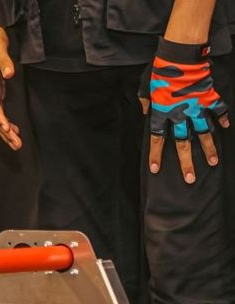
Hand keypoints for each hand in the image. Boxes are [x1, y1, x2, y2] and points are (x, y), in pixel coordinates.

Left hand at [140, 38, 229, 183]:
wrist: (180, 57)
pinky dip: (222, 118)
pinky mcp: (208, 97)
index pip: (156, 139)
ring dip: (208, 149)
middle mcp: (179, 115)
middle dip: (185, 163)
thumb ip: (145, 102)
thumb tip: (146, 112)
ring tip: (213, 162)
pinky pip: (218, 110)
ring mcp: (195, 107)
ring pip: (203, 133)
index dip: (155, 155)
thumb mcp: (145, 88)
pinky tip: (225, 128)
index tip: (155, 170)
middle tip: (189, 179)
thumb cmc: (159, 71)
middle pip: (182, 144)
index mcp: (161, 113)